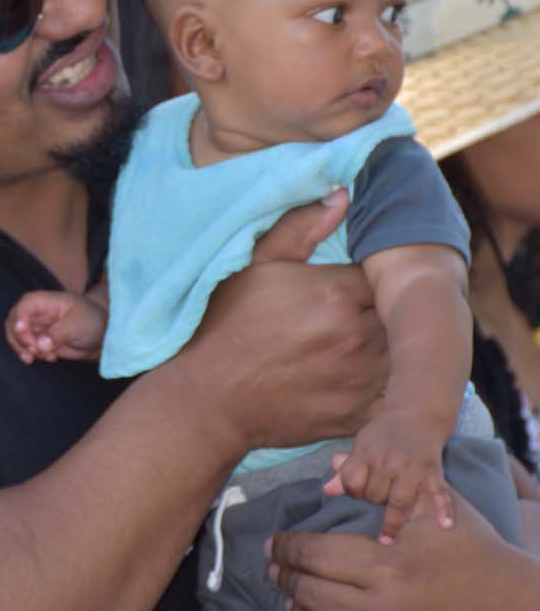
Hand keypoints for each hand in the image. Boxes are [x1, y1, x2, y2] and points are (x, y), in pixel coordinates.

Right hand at [6, 289, 106, 363]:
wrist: (100, 334)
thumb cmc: (91, 320)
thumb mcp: (79, 324)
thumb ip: (59, 333)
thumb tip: (40, 345)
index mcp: (45, 301)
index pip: (24, 306)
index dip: (20, 319)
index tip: (23, 333)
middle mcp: (36, 313)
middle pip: (13, 322)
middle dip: (19, 339)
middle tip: (35, 351)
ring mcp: (35, 328)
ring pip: (15, 337)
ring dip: (24, 350)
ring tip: (44, 356)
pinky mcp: (38, 342)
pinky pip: (25, 349)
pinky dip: (32, 356)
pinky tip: (51, 358)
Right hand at [195, 192, 387, 453]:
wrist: (208, 400)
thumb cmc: (225, 327)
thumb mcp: (254, 265)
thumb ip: (300, 228)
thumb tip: (342, 195)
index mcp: (335, 293)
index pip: (384, 274)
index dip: (375, 277)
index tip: (360, 282)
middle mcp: (355, 336)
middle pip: (400, 314)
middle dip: (386, 310)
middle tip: (362, 312)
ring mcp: (359, 380)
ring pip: (402, 354)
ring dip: (392, 347)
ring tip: (363, 343)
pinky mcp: (356, 415)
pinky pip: (394, 399)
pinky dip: (393, 391)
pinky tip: (373, 381)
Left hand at [268, 491, 539, 610]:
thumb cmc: (478, 555)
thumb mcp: (435, 510)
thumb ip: (382, 487)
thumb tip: (330, 464)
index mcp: (386, 566)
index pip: (311, 555)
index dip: (285, 548)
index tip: (276, 547)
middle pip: (307, 596)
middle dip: (285, 581)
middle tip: (280, 574)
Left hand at [322, 408, 452, 538]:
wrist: (417, 414)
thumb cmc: (384, 434)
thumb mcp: (361, 446)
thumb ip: (346, 470)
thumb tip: (326, 491)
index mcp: (367, 453)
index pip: (352, 483)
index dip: (352, 491)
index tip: (357, 492)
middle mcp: (389, 461)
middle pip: (375, 495)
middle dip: (375, 501)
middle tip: (379, 498)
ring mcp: (412, 467)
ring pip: (399, 501)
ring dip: (394, 519)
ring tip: (388, 538)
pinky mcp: (433, 471)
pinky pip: (439, 493)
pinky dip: (443, 509)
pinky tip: (444, 525)